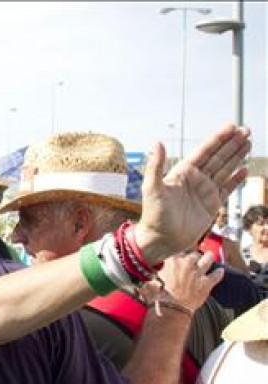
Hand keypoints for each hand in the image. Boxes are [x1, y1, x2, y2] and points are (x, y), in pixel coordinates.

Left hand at [135, 124, 250, 262]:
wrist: (161, 239)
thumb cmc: (154, 215)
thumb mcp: (152, 188)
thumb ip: (155, 165)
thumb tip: (157, 142)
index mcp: (182, 173)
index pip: (203, 151)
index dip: (217, 139)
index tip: (231, 126)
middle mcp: (195, 180)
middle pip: (218, 157)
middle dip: (231, 144)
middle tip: (246, 130)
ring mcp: (205, 192)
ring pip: (225, 169)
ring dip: (237, 156)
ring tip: (248, 142)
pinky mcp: (212, 205)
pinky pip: (227, 189)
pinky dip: (236, 179)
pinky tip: (244, 169)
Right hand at [140, 250, 222, 312]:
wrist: (172, 309)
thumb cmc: (159, 297)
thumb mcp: (151, 283)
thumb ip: (152, 275)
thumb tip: (148, 274)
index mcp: (173, 261)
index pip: (178, 249)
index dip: (180, 252)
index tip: (179, 255)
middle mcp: (187, 264)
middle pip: (194, 253)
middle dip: (194, 255)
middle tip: (193, 258)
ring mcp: (198, 273)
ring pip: (208, 258)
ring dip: (208, 257)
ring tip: (209, 256)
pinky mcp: (207, 283)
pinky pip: (217, 274)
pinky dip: (218, 273)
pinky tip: (219, 271)